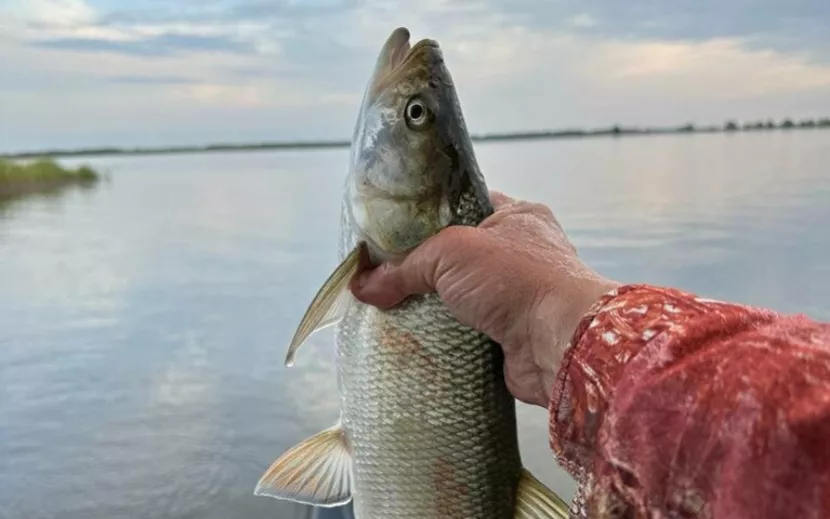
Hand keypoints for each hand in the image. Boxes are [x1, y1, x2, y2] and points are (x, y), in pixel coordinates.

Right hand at [350, 191, 618, 407]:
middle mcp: (520, 254)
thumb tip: (363, 285)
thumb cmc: (518, 279)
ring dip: (430, 307)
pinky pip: (465, 333)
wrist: (559, 343)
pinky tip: (412, 338)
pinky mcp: (508, 336)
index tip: (391, 230)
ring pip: (459, 298)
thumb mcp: (450, 252)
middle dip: (422, 269)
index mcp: (517, 217)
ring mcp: (516, 297)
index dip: (426, 216)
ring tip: (390, 308)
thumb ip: (404, 265)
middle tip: (385, 275)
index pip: (464, 206)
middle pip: (456, 257)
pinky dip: (442, 338)